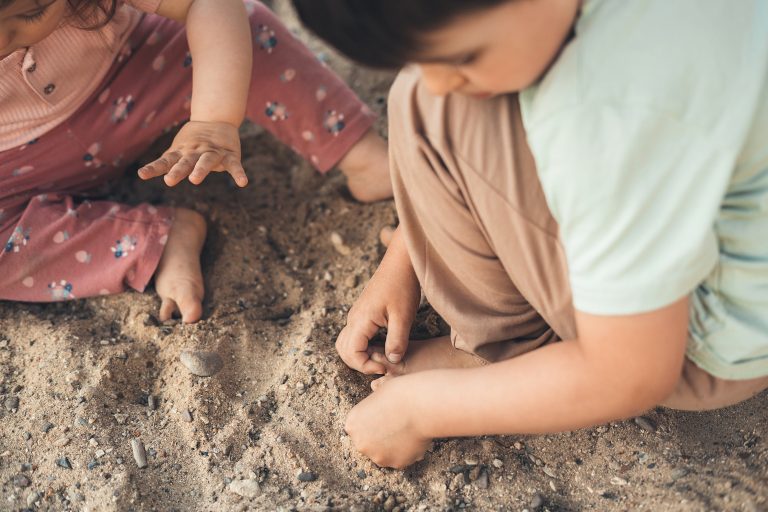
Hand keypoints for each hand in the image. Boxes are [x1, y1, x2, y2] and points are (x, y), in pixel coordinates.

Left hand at [138, 121, 247, 187]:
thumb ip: (166, 163)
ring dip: (201, 169)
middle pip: (185, 162)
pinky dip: (239, 173)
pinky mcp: (229, 155)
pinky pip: (234, 165)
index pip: (166, 160)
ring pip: (206, 161)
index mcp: (182, 152)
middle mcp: (196, 152)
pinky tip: (243, 183)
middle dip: (178, 171)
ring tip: (195, 180)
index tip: (142, 175)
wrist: (217, 119)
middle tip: (169, 181)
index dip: (154, 168)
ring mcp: (213, 153)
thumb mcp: (179, 149)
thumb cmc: (194, 141)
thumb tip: (142, 174)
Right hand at [336, 228, 420, 373]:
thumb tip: (392, 361)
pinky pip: (356, 335)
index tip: (386, 366)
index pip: (351, 354)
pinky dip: (365, 345)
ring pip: (348, 343)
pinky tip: (384, 345)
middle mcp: (354, 318)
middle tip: (384, 364)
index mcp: (360, 320)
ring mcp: (357, 315)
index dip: (366, 366)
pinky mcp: (363, 313)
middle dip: (361, 363)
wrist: (401, 262)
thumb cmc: (403, 285)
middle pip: (344, 351)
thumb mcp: (403, 316)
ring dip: (362, 355)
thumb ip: (397, 341)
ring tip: (383, 355)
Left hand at [345, 377, 431, 467]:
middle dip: (380, 438)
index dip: (372, 423)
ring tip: (407, 431)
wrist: (420, 405)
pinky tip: (414, 438)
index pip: (359, 428)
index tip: (384, 417)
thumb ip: (376, 397)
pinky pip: (401, 459)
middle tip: (396, 425)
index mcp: (352, 424)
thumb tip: (376, 388)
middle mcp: (361, 444)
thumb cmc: (400, 393)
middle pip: (369, 444)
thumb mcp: (381, 388)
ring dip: (394, 447)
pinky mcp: (396, 464)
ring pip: (385, 454)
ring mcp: (378, 456)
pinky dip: (407, 452)